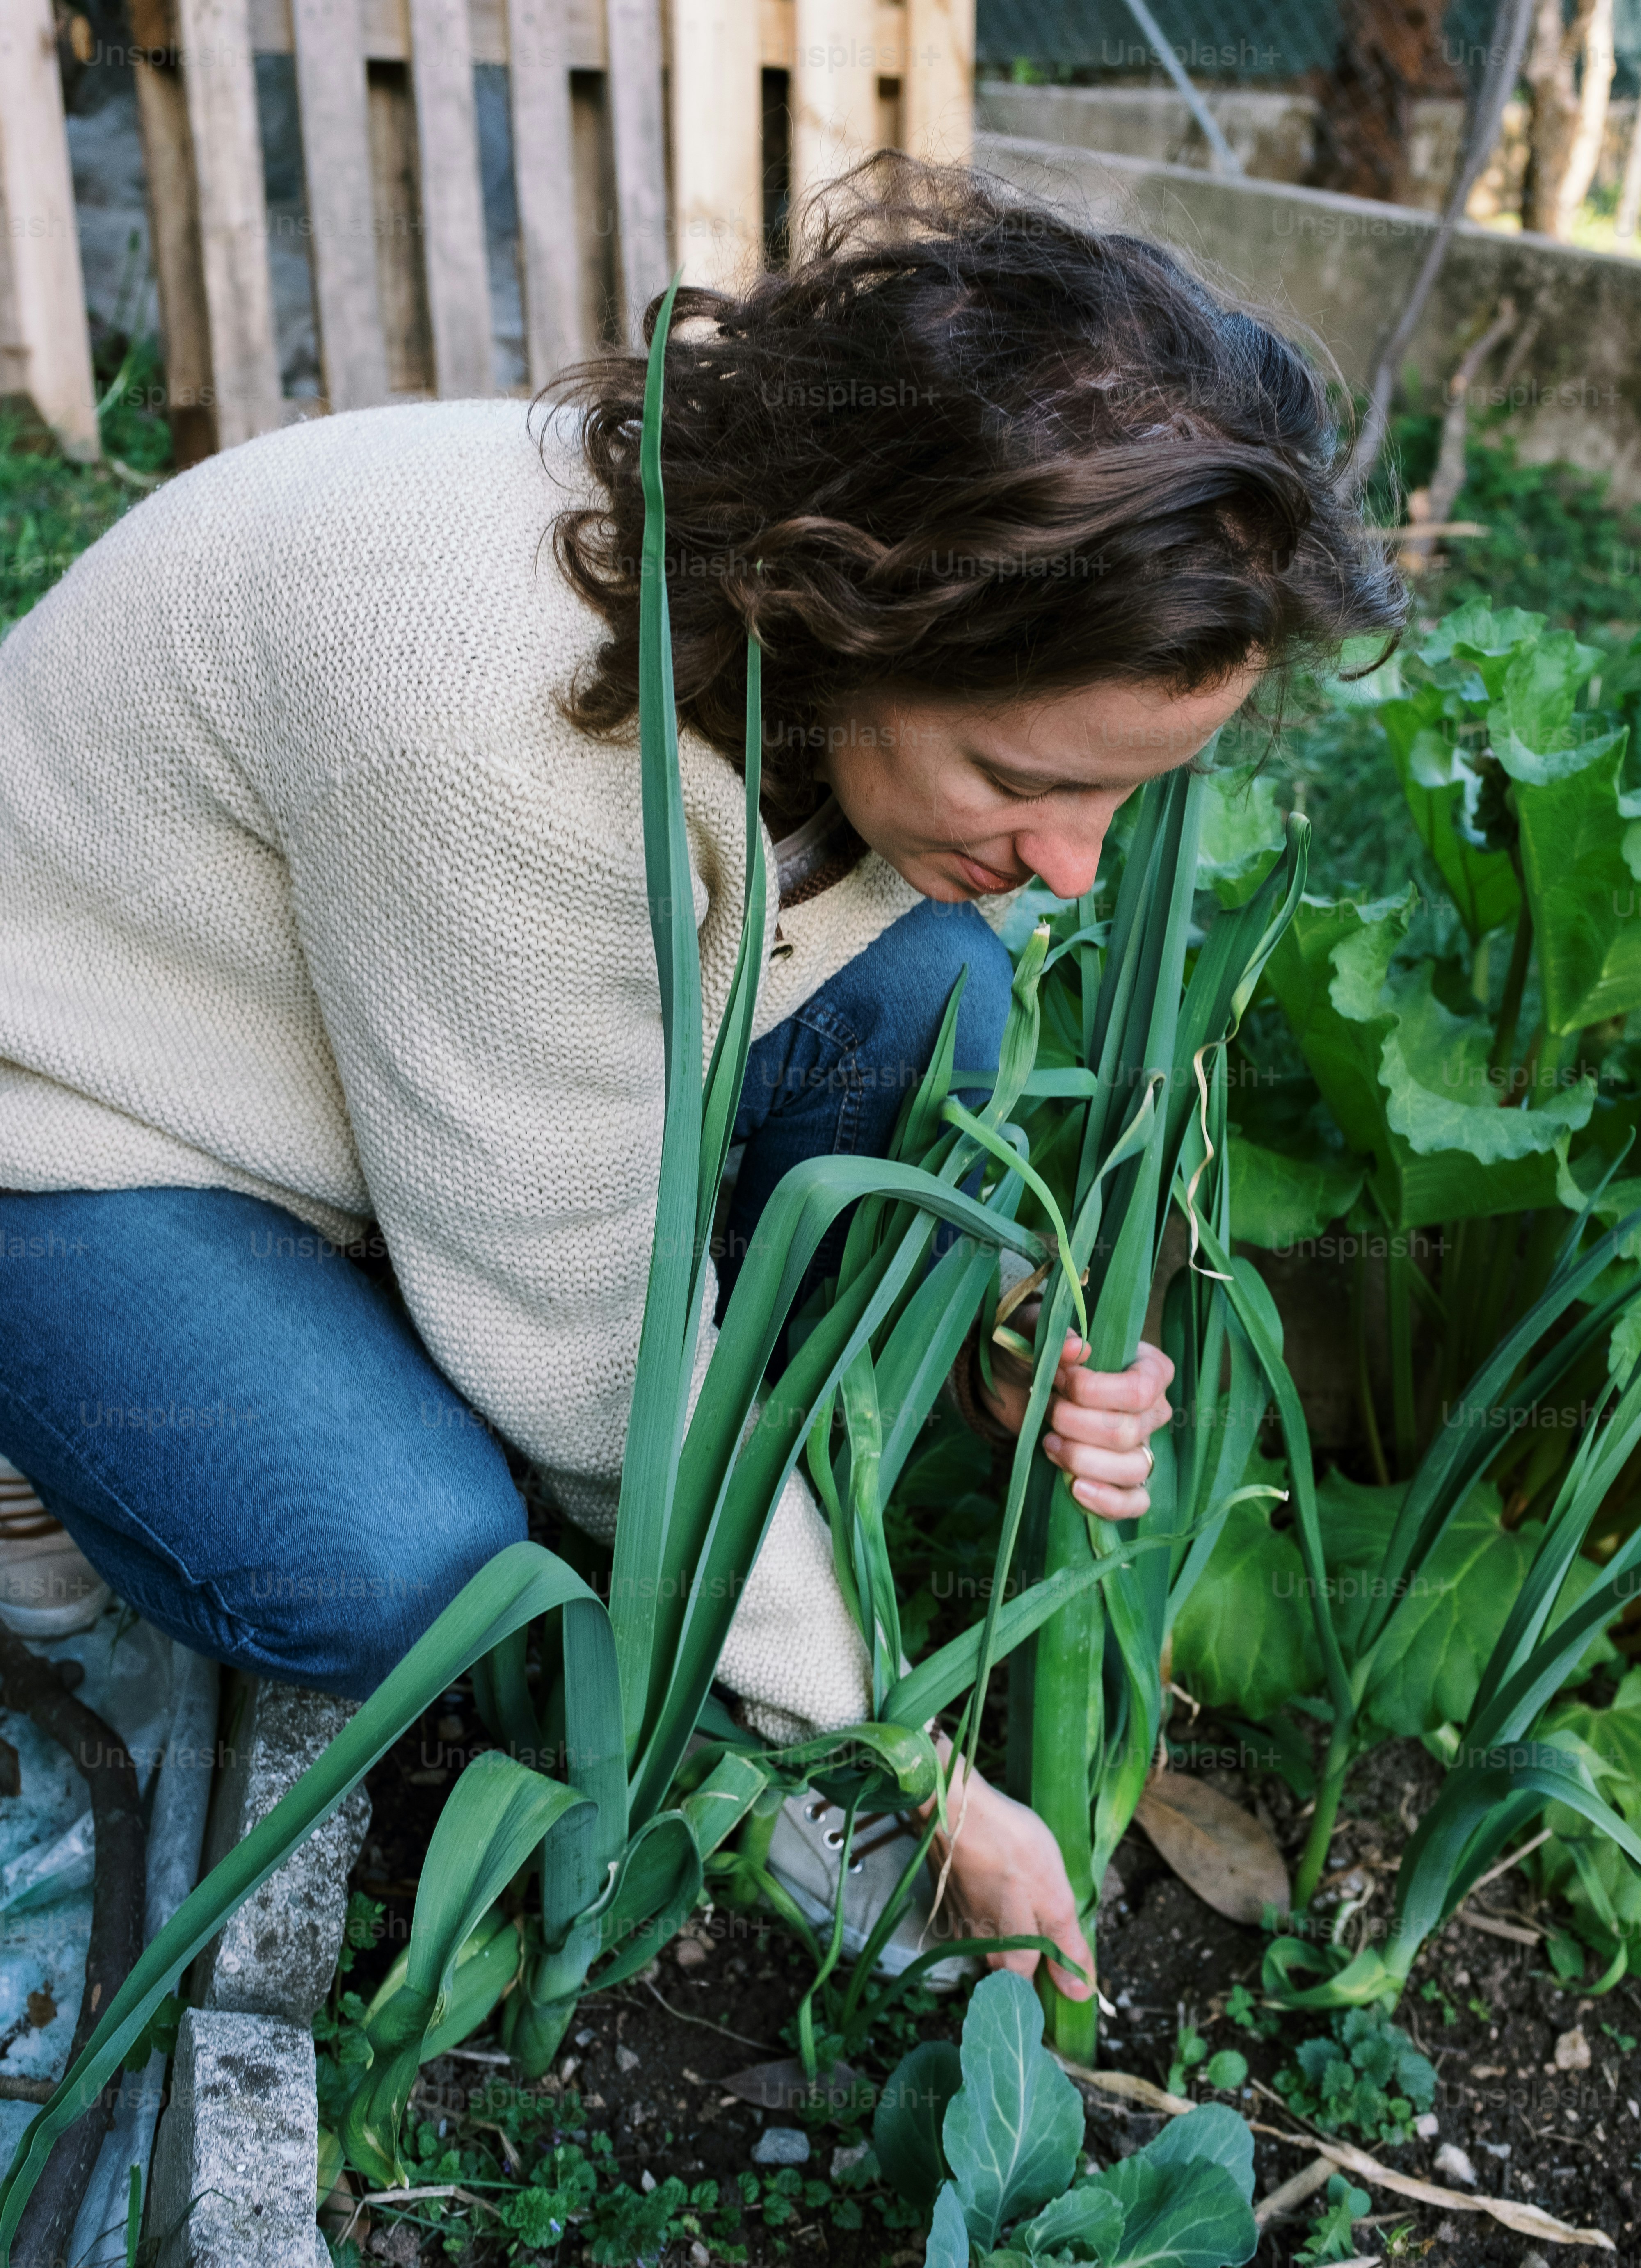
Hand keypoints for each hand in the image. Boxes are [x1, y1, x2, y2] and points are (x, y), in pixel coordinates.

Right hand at [917, 1738, 1092, 1998]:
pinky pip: (982, 1913)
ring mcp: (963, 1922)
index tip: (1071, 1960)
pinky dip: (995, 1901)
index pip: (1035, 1992)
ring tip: (1031, 1890)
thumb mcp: (1055, 1899)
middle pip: (1016, 1966)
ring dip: (1015, 1924)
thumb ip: (1067, 1949)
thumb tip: (1080, 1995)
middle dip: (1037, 1951)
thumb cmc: (1011, 1849)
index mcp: (1011, 1958)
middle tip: (1055, 1913)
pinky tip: (1005, 1876)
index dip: (1056, 1980)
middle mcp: (983, 1950)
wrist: (955, 1806)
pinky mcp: (952, 1896)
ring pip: (998, 1938)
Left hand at [979, 1327, 1173, 1520]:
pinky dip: (1107, 1501)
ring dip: (1082, 1459)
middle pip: (1128, 1432)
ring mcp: (1143, 1447)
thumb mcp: (1036, 1330)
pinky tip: (1075, 1488)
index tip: (1059, 1378)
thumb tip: (1077, 1348)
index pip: (1139, 1390)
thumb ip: (1056, 1332)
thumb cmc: (1037, 1352)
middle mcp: (1154, 1410)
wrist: (1017, 1385)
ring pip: (1133, 1468)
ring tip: (1049, 1442)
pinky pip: (1135, 1502)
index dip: (1094, 1391)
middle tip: (1049, 1409)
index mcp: (1150, 1367)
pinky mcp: (1122, 1479)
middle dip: (1076, 1424)